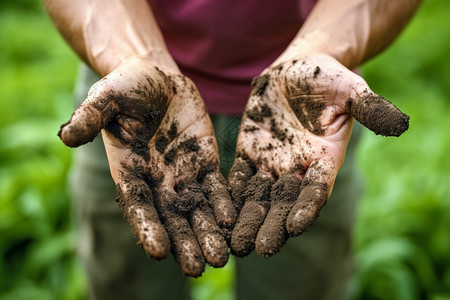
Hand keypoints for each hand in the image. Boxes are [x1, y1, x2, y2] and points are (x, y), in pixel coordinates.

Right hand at [59, 58, 235, 276]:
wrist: (157, 78)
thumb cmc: (127, 87)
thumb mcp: (106, 97)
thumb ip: (90, 117)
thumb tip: (65, 136)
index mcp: (129, 172)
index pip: (138, 206)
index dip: (148, 228)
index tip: (159, 252)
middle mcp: (157, 181)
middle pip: (171, 218)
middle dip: (185, 243)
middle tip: (198, 268)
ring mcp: (183, 174)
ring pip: (197, 210)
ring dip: (209, 233)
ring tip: (222, 257)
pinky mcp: (205, 163)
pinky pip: (216, 188)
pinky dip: (224, 205)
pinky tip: (234, 221)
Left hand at [229, 53, 408, 256]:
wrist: (296, 70)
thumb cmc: (328, 79)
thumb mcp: (350, 89)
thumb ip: (368, 107)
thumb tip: (397, 122)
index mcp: (324, 159)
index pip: (317, 189)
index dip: (307, 207)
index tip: (295, 227)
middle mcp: (297, 168)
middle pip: (284, 202)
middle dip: (271, 225)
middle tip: (258, 249)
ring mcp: (270, 162)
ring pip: (257, 196)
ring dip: (246, 218)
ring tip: (234, 242)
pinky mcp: (248, 152)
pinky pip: (238, 177)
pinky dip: (228, 194)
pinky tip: (217, 212)